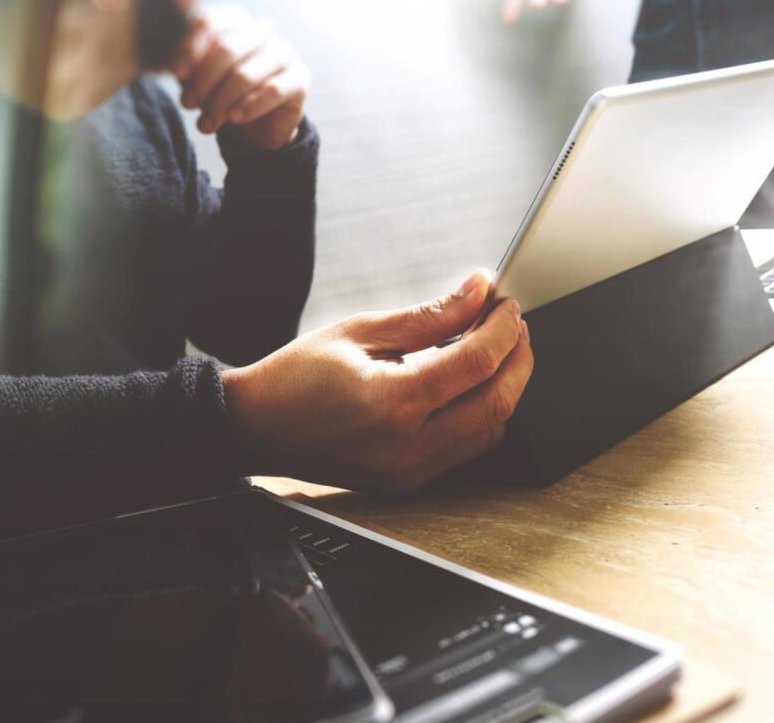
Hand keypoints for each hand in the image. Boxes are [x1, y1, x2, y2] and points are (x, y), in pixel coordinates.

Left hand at [172, 7, 309, 149]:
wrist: (256, 124)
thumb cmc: (221, 92)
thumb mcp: (196, 78)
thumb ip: (187, 67)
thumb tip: (178, 70)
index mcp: (235, 20)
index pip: (209, 22)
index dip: (190, 47)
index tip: (176, 74)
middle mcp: (262, 30)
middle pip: (227, 48)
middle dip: (203, 82)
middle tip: (188, 105)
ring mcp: (284, 52)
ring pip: (247, 74)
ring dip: (222, 101)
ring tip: (207, 123)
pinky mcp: (300, 78)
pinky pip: (273, 91)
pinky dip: (250, 107)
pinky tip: (235, 119)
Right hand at [222, 270, 534, 493]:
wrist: (255, 427)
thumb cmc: (296, 377)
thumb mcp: (361, 330)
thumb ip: (429, 316)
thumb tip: (478, 291)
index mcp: (392, 404)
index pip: (476, 365)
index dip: (503, 330)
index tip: (507, 305)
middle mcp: (407, 447)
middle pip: (497, 403)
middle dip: (518, 358)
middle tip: (512, 325)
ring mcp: (410, 472)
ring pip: (491, 431)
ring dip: (505, 388)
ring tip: (495, 349)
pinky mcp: (409, 482)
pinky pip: (468, 450)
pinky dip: (482, 414)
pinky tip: (472, 384)